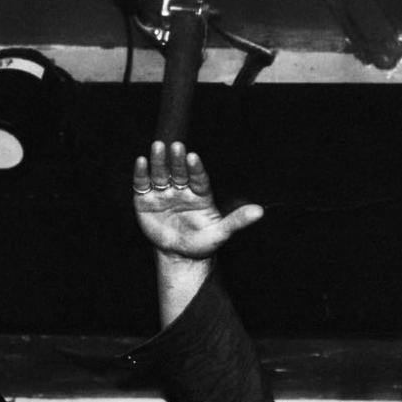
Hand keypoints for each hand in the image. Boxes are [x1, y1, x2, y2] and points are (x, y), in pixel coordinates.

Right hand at [133, 141, 264, 260]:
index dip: (196, 168)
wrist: (180, 256)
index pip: (198, 178)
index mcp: (200, 194)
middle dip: (177, 159)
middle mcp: (182, 190)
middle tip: (176, 145)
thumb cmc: (202, 242)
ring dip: (159, 161)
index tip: (194, 157)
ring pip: (161, 174)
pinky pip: (143, 185)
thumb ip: (238, 220)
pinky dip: (141, 173)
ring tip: (158, 146)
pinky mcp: (145, 201)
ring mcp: (164, 194)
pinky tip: (142, 162)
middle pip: (179, 172)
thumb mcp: (222, 233)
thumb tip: (260, 211)